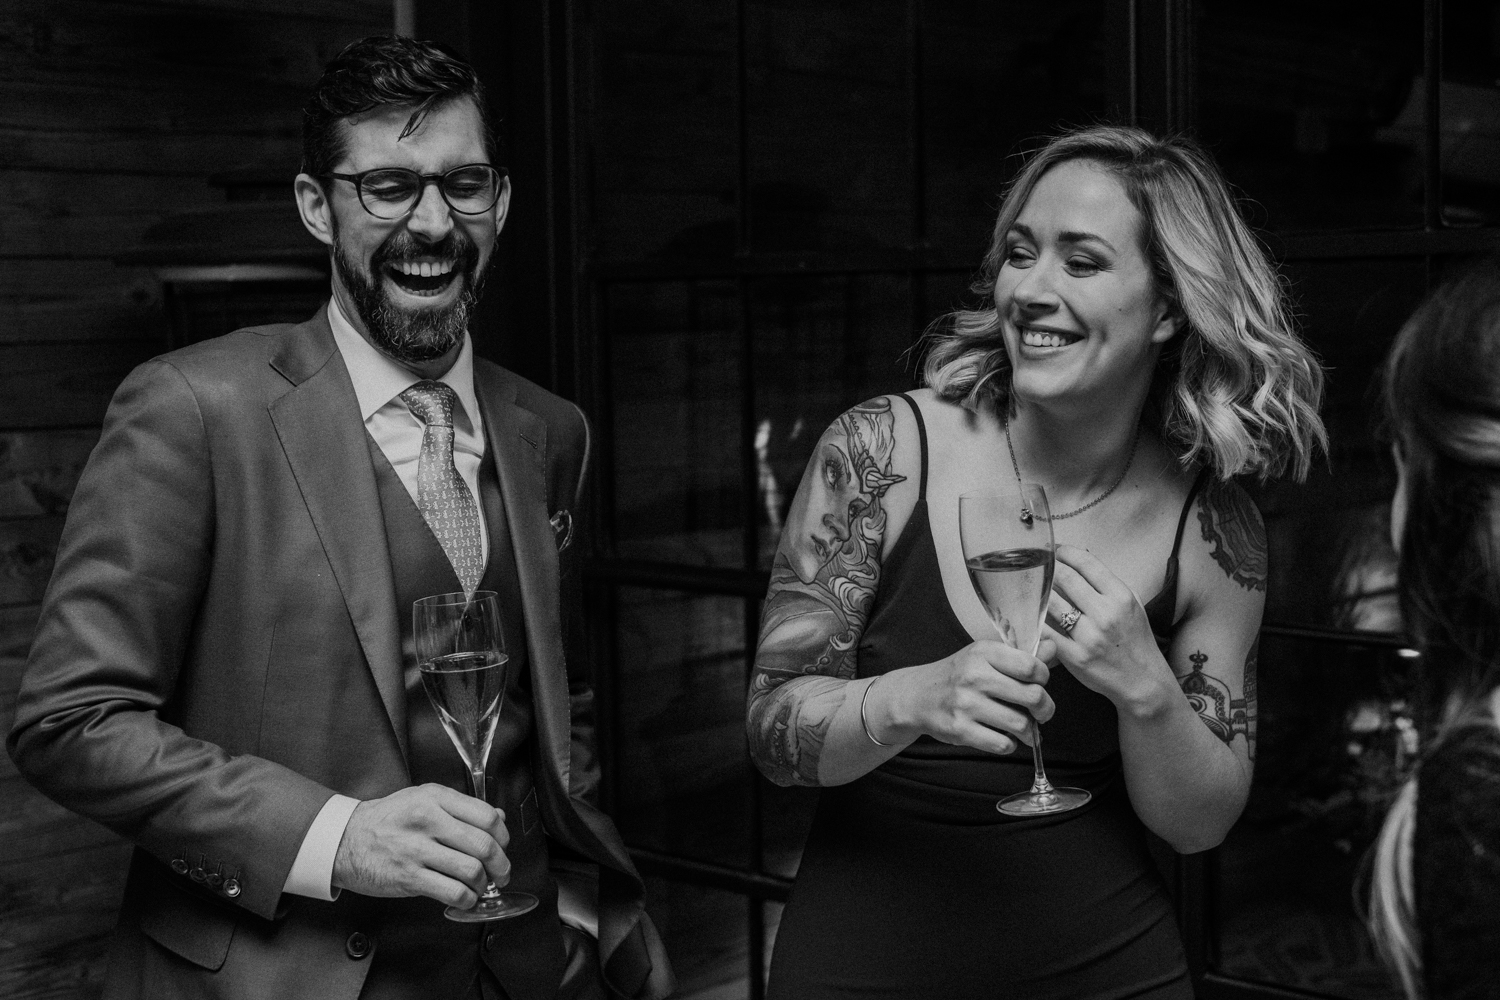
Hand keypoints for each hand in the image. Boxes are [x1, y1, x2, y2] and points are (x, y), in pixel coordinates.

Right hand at [333, 784, 510, 908]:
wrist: (343, 840)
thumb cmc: (386, 820)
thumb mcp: (422, 800)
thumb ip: (461, 808)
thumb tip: (498, 819)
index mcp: (435, 798)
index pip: (486, 816)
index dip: (503, 835)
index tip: (503, 846)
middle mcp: (428, 820)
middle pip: (484, 845)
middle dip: (501, 865)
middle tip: (501, 873)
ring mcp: (417, 850)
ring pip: (472, 870)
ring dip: (483, 884)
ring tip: (480, 886)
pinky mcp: (408, 877)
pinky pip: (452, 892)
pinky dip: (466, 899)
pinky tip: (464, 897)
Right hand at [885, 639, 1054, 754]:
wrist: (916, 696)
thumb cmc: (957, 676)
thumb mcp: (984, 657)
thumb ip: (1021, 656)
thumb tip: (1053, 648)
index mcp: (983, 652)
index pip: (1032, 666)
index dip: (1044, 678)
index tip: (1039, 684)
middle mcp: (974, 676)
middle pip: (1033, 696)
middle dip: (1045, 709)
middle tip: (1041, 712)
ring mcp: (966, 704)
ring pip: (1020, 724)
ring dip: (1028, 731)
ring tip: (1024, 729)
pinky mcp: (960, 730)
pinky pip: (1002, 744)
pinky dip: (1009, 744)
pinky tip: (1003, 737)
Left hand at [1045, 544, 1171, 706]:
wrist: (1142, 680)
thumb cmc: (1135, 640)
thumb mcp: (1132, 605)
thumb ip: (1107, 584)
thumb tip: (1078, 560)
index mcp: (1121, 597)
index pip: (1086, 563)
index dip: (1065, 552)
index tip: (1055, 550)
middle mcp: (1106, 614)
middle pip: (1065, 578)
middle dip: (1048, 567)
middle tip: (1039, 565)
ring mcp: (1089, 637)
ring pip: (1051, 602)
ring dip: (1038, 592)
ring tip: (1032, 587)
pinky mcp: (1075, 657)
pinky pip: (1046, 632)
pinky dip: (1036, 620)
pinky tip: (1031, 613)